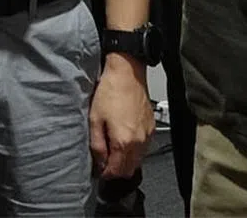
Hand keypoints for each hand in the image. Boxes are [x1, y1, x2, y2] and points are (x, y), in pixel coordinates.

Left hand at [89, 54, 154, 178]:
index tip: (100, 171)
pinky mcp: (151, 128)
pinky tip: (123, 138)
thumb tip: (99, 162)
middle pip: (129, 169)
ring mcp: (147, 136)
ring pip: (138, 160)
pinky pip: (144, 148)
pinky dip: (134, 150)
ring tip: (112, 149)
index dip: (106, 173)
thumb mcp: (94, 118)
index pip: (117, 170)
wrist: (126, 74)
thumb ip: (97, 144)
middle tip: (105, 162)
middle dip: (117, 170)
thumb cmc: (110, 92)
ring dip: (126, 160)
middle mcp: (139, 142)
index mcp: (124, 142)